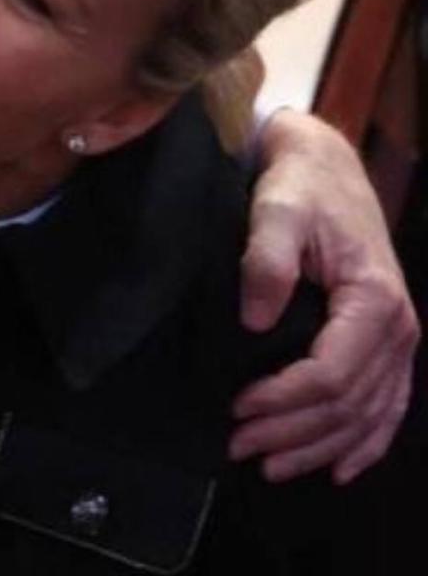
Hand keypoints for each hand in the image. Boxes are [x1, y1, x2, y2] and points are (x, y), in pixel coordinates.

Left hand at [230, 110, 418, 483]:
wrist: (324, 165)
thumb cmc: (299, 187)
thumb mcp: (276, 210)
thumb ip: (266, 261)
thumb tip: (254, 320)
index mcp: (374, 300)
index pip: (332, 373)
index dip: (284, 400)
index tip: (237, 408)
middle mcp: (397, 328)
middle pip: (348, 405)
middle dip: (292, 433)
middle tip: (238, 445)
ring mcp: (398, 339)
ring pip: (366, 415)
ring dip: (319, 447)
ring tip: (270, 466)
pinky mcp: (386, 340)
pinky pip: (386, 406)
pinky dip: (364, 442)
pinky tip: (339, 468)